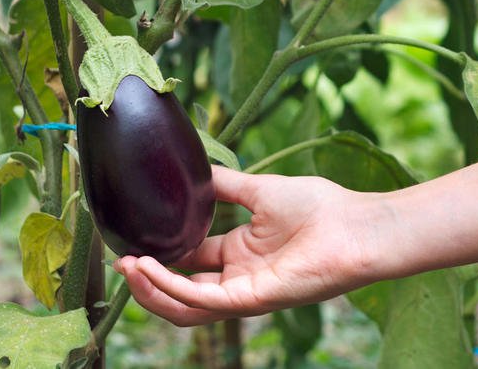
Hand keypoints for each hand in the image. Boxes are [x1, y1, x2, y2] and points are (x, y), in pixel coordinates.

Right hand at [115, 165, 401, 325]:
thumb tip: (196, 171)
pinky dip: (172, 287)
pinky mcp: (254, 299)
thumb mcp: (259, 190)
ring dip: (153, 289)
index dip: (161, 256)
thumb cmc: (319, 206)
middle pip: (182, 289)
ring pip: (186, 305)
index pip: (190, 261)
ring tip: (127, 266)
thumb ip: (225, 185)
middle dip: (148, 279)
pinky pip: (203, 301)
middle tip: (122, 260)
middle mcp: (238, 276)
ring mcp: (245, 292)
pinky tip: (149, 269)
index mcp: (240, 252)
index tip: (134, 240)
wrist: (356, 224)